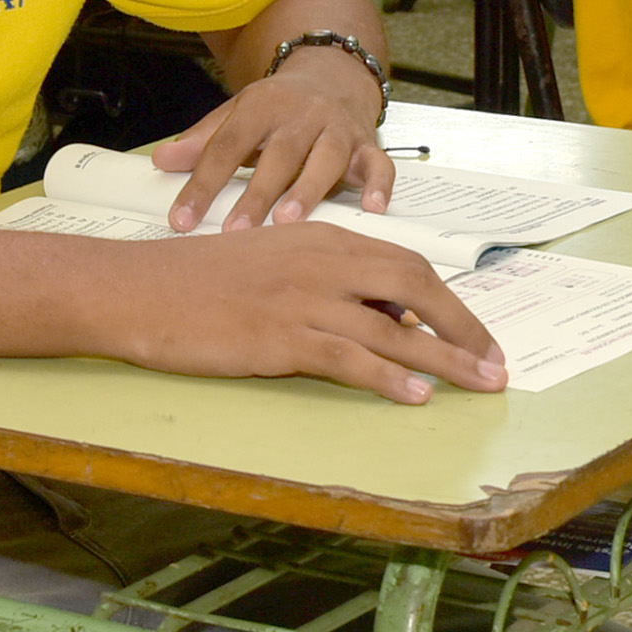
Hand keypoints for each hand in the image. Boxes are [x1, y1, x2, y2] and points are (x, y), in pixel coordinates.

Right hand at [110, 224, 504, 402]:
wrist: (136, 289)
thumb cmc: (196, 280)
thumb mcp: (270, 260)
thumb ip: (324, 277)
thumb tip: (378, 314)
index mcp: (321, 237)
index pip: (405, 263)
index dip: (449, 300)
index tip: (475, 332)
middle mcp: (321, 261)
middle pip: (416, 285)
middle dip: (464, 325)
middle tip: (495, 362)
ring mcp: (302, 299)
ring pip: (394, 327)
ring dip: (446, 358)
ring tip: (480, 383)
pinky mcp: (280, 336)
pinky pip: (351, 357)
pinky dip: (391, 377)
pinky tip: (417, 395)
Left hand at [149, 53, 391, 230]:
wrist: (331, 74)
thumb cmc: (277, 106)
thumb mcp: (236, 114)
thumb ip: (202, 139)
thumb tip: (161, 160)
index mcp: (261, 107)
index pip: (227, 146)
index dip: (203, 184)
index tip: (182, 219)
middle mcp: (301, 116)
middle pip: (277, 156)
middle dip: (256, 195)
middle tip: (236, 232)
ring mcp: (337, 130)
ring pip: (326, 160)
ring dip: (309, 190)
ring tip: (289, 222)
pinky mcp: (367, 144)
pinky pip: (379, 164)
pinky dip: (380, 185)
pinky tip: (373, 209)